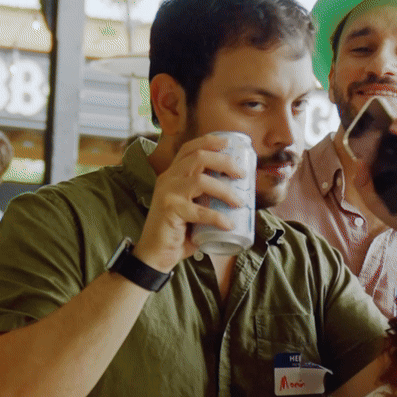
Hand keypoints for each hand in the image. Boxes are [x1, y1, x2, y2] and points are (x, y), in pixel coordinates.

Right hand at [134, 134, 245, 272]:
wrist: (155, 254)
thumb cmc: (178, 232)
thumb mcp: (192, 208)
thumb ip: (206, 198)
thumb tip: (238, 195)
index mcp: (172, 174)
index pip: (189, 148)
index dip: (209, 142)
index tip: (229, 144)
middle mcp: (168, 179)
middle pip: (198, 157)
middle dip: (224, 162)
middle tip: (242, 174)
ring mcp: (167, 193)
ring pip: (201, 180)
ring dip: (225, 190)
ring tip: (239, 203)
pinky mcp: (170, 210)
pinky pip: (199, 211)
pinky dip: (218, 217)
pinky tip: (228, 225)